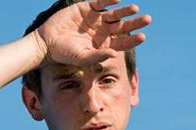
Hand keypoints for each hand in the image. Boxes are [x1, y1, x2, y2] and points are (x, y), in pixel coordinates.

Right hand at [35, 0, 151, 67]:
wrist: (48, 42)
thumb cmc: (66, 54)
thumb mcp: (83, 58)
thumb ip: (99, 56)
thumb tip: (114, 54)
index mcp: (106, 45)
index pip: (123, 42)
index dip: (133, 39)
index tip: (142, 37)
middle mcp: (103, 32)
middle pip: (123, 27)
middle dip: (135, 23)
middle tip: (148, 20)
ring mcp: (96, 19)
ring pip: (114, 14)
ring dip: (125, 11)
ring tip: (135, 9)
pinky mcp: (86, 9)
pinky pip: (100, 3)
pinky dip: (108, 1)